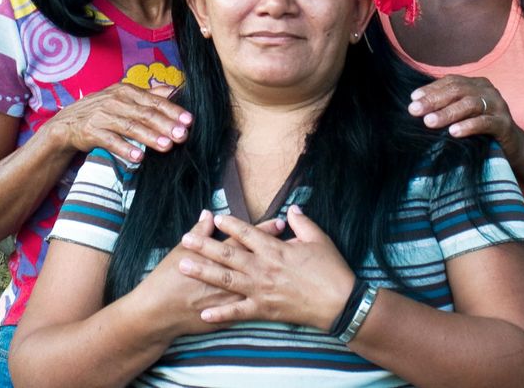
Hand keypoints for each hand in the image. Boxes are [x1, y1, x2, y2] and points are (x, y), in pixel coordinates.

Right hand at [40, 83, 191, 160]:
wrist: (67, 123)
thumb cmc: (102, 110)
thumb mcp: (124, 97)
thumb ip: (149, 94)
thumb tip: (175, 89)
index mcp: (127, 91)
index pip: (154, 101)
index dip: (172, 110)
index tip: (189, 120)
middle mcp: (115, 101)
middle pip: (145, 113)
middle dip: (166, 125)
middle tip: (182, 136)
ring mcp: (103, 116)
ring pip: (130, 126)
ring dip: (150, 137)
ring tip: (166, 146)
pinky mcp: (91, 131)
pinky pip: (111, 141)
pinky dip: (125, 148)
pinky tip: (139, 157)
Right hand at [133, 211, 286, 336]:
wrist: (158, 312)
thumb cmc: (167, 278)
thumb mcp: (181, 250)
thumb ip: (199, 231)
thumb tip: (210, 214)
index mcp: (217, 258)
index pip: (245, 239)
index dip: (263, 230)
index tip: (280, 223)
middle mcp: (228, 277)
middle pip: (257, 259)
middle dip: (276, 250)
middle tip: (294, 241)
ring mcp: (229, 298)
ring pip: (259, 285)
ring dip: (275, 275)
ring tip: (291, 265)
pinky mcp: (227, 316)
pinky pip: (250, 310)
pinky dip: (264, 303)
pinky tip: (279, 298)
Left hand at [177, 206, 354, 330]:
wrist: (340, 303)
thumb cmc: (331, 269)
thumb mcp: (319, 239)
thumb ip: (302, 223)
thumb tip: (292, 209)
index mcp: (276, 249)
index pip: (247, 233)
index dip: (230, 224)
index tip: (214, 217)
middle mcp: (264, 268)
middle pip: (228, 254)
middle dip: (204, 245)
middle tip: (185, 239)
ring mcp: (262, 290)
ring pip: (226, 279)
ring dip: (204, 272)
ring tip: (184, 266)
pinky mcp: (265, 310)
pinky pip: (238, 312)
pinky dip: (221, 314)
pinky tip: (204, 314)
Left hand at [408, 75, 523, 159]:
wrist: (514, 147)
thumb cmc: (482, 129)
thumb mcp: (463, 114)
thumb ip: (446, 106)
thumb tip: (416, 106)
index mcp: (476, 84)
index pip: (451, 81)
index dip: (431, 89)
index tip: (413, 99)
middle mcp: (488, 91)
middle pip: (458, 91)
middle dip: (434, 100)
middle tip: (414, 110)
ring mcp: (498, 106)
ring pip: (470, 104)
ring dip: (447, 113)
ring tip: (429, 122)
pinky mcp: (504, 124)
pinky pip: (485, 122)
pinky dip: (468, 126)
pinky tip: (453, 132)